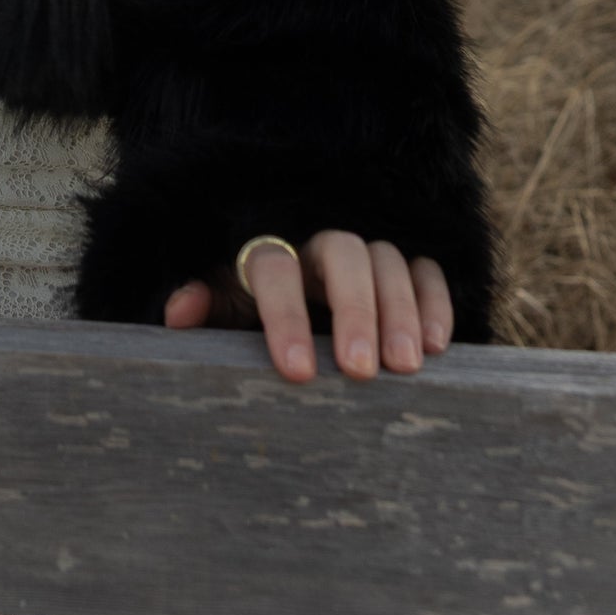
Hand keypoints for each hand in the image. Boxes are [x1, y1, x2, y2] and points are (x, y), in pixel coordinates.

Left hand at [163, 231, 453, 384]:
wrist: (292, 297)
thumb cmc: (254, 310)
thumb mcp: (226, 309)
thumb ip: (206, 309)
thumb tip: (177, 312)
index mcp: (269, 250)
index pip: (275, 268)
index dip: (283, 316)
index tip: (295, 372)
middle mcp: (319, 242)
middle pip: (342, 256)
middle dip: (354, 311)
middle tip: (360, 370)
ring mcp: (365, 250)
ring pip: (387, 260)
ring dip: (399, 311)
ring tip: (405, 366)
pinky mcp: (404, 265)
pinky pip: (424, 269)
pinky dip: (433, 300)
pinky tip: (437, 346)